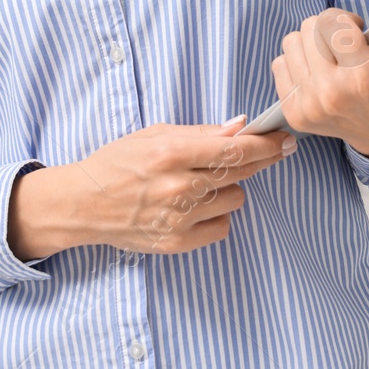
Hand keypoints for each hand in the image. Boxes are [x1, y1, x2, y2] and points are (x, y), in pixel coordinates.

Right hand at [8, 118, 293, 259]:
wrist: (84, 204)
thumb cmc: (118, 162)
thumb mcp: (155, 134)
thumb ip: (200, 132)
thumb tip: (241, 126)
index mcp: (171, 152)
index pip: (235, 149)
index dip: (267, 145)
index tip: (285, 140)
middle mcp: (178, 186)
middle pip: (241, 172)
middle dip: (259, 160)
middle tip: (266, 151)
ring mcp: (179, 218)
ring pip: (235, 199)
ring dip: (227, 188)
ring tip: (200, 182)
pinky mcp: (178, 242)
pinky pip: (222, 226)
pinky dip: (216, 214)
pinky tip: (196, 205)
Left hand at [271, 7, 368, 166]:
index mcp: (364, 79)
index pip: (334, 23)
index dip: (345, 18)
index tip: (356, 28)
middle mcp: (332, 94)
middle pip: (310, 27)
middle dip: (327, 27)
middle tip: (343, 41)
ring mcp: (310, 106)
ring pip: (292, 42)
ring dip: (309, 42)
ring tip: (329, 54)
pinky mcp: (294, 113)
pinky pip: (279, 64)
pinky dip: (296, 62)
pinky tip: (316, 70)